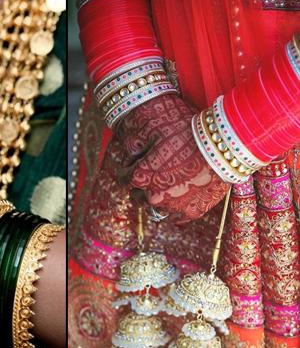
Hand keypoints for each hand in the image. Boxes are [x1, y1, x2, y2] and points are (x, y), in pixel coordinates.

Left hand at [116, 94, 228, 221]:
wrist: (223, 145)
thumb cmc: (187, 133)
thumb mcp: (154, 130)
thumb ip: (137, 145)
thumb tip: (130, 152)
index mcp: (140, 177)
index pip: (124, 179)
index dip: (127, 171)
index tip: (133, 167)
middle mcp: (153, 196)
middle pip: (138, 197)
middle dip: (141, 188)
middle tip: (151, 178)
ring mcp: (174, 207)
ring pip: (157, 210)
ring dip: (158, 200)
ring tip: (167, 189)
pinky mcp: (194, 211)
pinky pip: (178, 217)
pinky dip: (178, 208)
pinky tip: (182, 197)